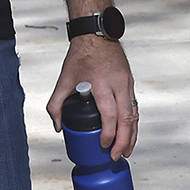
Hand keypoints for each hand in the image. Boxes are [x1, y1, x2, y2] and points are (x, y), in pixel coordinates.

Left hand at [49, 36, 136, 157]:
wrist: (97, 35)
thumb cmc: (81, 55)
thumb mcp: (64, 80)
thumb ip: (56, 104)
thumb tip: (58, 126)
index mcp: (102, 84)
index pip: (109, 115)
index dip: (108, 133)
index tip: (103, 145)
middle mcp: (118, 84)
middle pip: (126, 119)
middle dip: (123, 141)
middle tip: (116, 155)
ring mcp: (127, 83)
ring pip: (134, 115)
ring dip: (132, 135)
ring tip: (126, 150)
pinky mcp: (130, 83)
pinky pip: (134, 107)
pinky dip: (133, 123)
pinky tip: (129, 133)